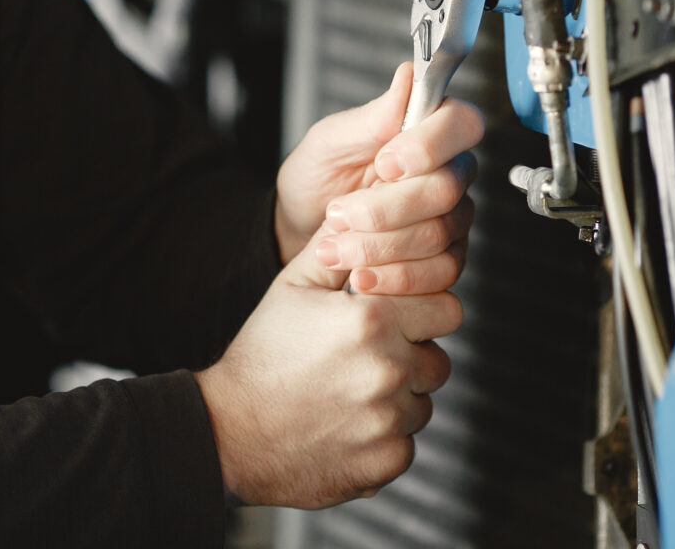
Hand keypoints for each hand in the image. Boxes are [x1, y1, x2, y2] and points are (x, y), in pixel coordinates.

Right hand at [195, 245, 461, 507]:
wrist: (231, 430)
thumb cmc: (261, 354)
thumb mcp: (292, 286)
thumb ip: (336, 247)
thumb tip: (359, 214)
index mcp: (372, 319)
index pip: (443, 306)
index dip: (418, 309)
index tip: (391, 317)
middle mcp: (389, 368)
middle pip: (440, 357)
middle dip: (414, 353)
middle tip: (370, 356)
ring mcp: (390, 419)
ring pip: (423, 402)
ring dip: (398, 396)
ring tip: (347, 389)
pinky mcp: (388, 460)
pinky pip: (406, 442)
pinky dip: (382, 434)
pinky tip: (343, 421)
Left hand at [274, 63, 482, 296]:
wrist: (302, 226)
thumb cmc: (318, 175)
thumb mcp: (331, 140)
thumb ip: (373, 116)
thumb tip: (408, 76)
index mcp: (428, 130)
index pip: (462, 123)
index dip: (429, 145)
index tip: (384, 162)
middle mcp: (449, 171)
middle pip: (446, 188)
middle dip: (385, 208)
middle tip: (339, 214)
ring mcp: (452, 217)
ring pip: (439, 234)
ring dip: (380, 245)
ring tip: (337, 247)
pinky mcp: (445, 258)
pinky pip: (439, 272)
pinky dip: (394, 278)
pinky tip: (361, 276)